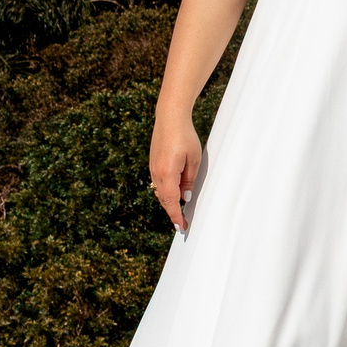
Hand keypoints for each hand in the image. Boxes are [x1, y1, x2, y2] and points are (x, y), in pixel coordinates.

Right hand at [149, 110, 202, 232]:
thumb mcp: (194, 160)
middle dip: (173, 212)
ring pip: (160, 192)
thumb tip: (185, 198)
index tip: (181, 227)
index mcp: (167, 174)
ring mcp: (152, 169)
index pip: (171, 202)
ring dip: (169, 202)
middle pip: (164, 200)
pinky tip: (174, 193)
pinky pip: (159, 183)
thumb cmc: (185, 137)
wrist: (169, 118)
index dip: (176, 216)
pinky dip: (166, 192)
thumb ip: (189, 181)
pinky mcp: (153, 164)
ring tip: (179, 211)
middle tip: (182, 223)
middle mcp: (156, 174)